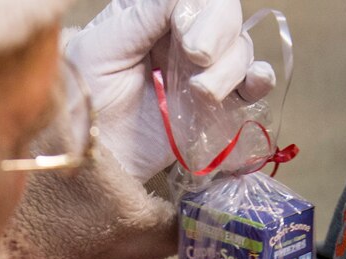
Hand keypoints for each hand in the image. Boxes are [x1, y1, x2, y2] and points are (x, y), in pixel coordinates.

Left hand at [65, 0, 275, 182]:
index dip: (202, 10)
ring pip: (241, 49)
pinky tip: (254, 83)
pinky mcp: (217, 104)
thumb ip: (142, 18)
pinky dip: (260, 79)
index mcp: (152, 14)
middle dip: (219, 35)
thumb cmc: (84, 99)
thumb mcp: (100, 49)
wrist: (92, 157)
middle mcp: (182, 36)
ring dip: (229, 69)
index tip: (186, 36)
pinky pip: (253, 84)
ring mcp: (202, 70)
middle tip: (197, 57)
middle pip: (225, 16)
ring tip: (200, 93)